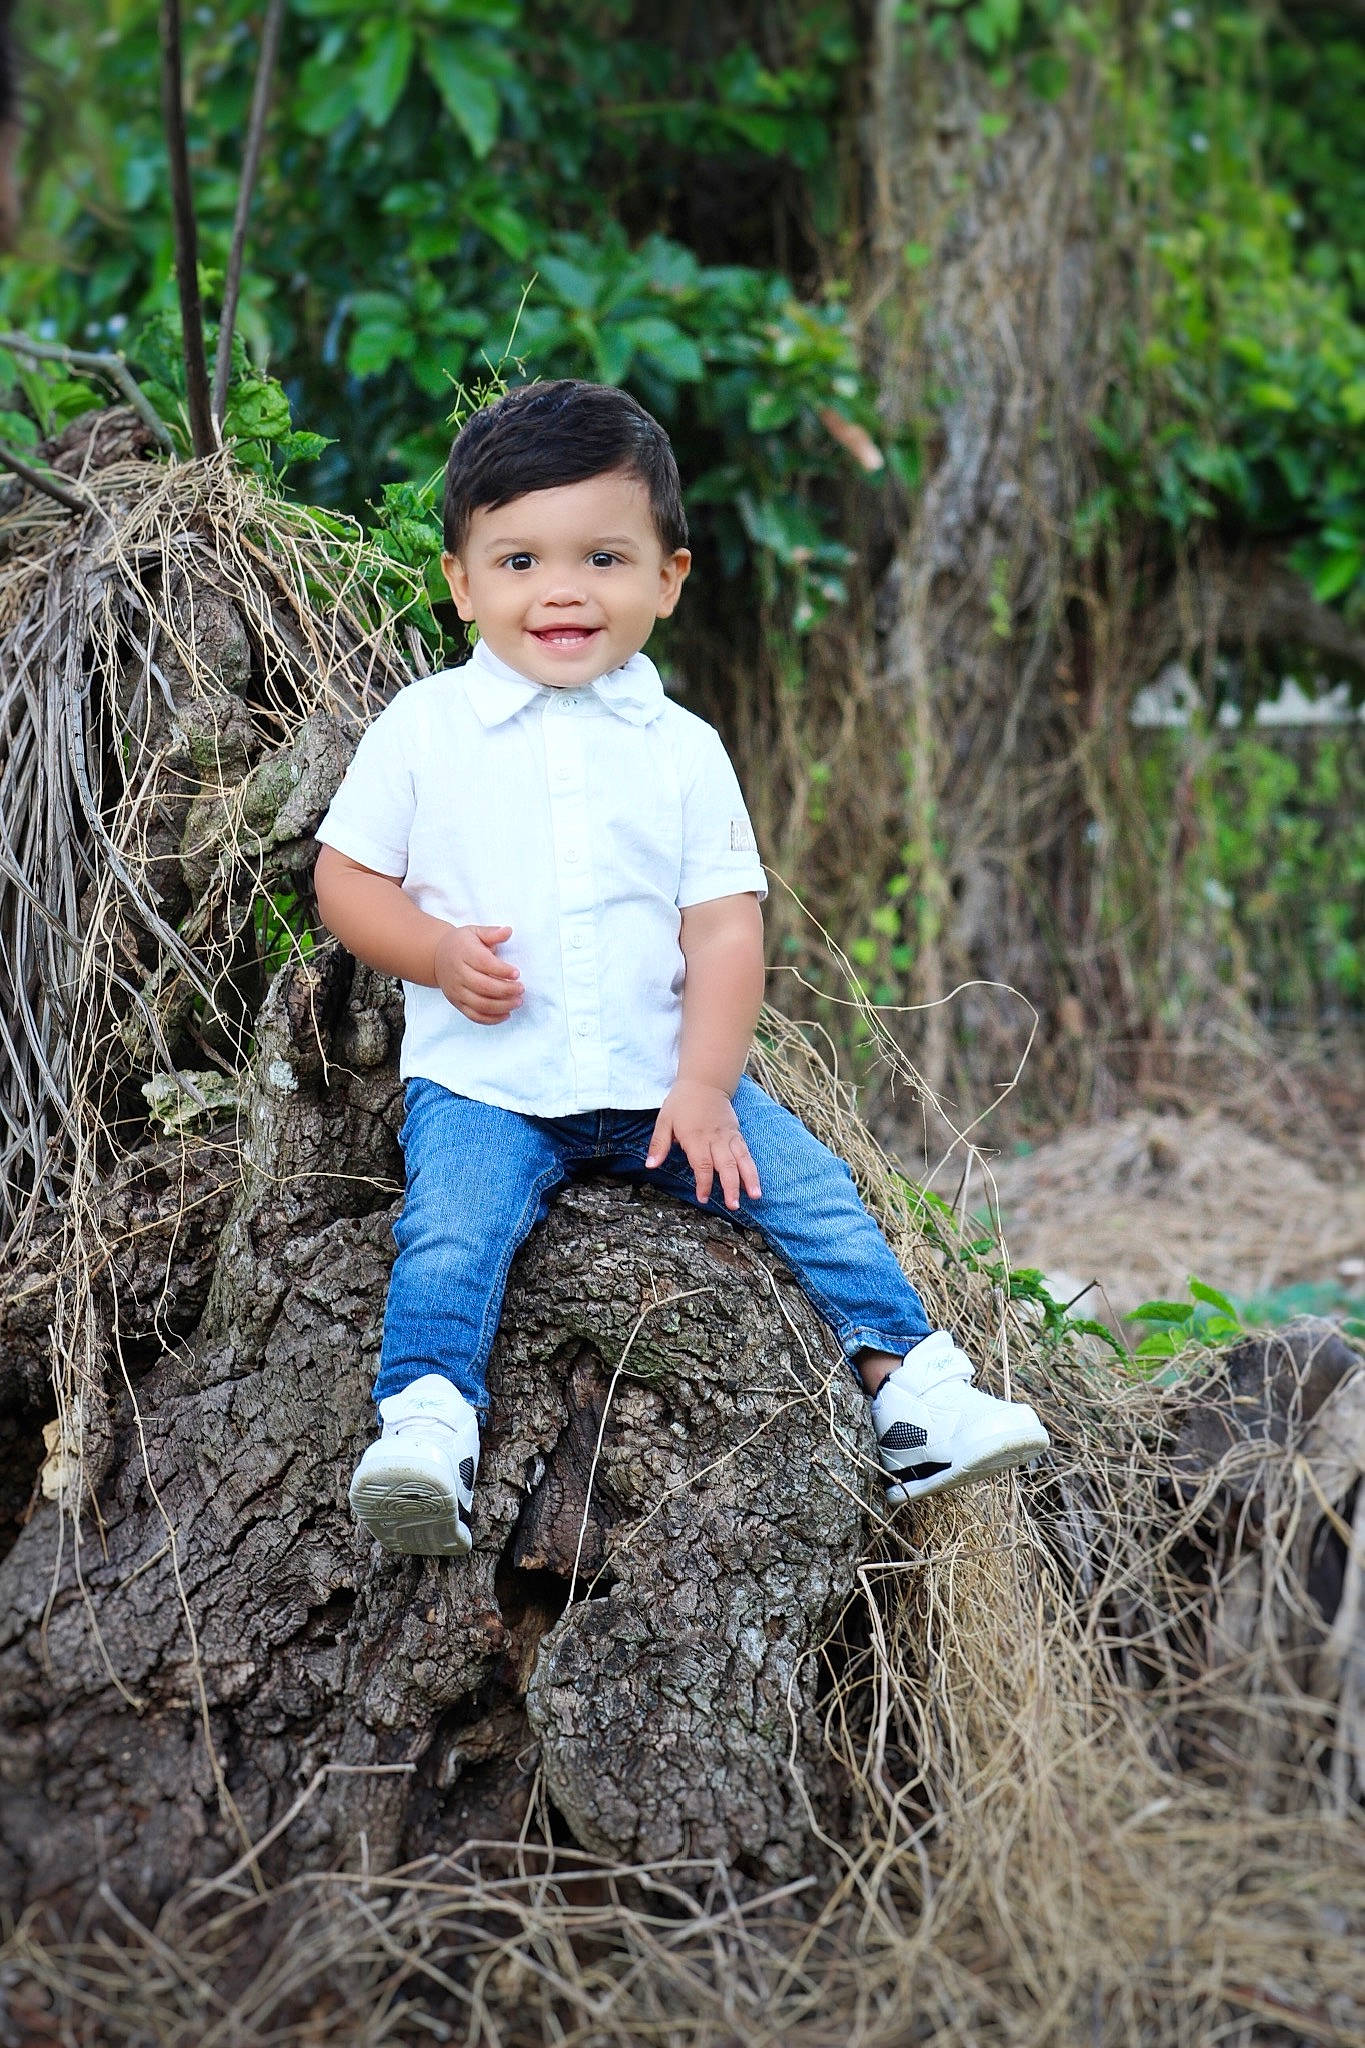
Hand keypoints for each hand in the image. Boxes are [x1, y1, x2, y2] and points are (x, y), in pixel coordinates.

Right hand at [433, 924, 521, 1024]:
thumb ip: (492, 933)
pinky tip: (506, 1014)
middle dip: (506, 990)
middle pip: (483, 986)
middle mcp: (458, 973)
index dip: (502, 970)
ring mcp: (456, 991)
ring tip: (518, 1002)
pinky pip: (474, 1016)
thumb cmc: (462, 944)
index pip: (484, 963)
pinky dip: (491, 1019)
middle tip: (521, 989)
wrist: (437, 957)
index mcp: (463, 953)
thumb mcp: (475, 932)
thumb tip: (508, 931)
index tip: (517, 973)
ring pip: (480, 1004)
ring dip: (502, 1006)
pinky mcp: (456, 1003)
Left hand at [646, 1080, 761, 1210]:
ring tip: (755, 1196)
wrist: (705, 1081)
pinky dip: (751, 1168)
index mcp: (695, 1137)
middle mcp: (715, 1138)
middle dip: (730, 1187)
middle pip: (726, 1165)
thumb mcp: (664, 1119)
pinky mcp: (736, 1134)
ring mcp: (728, 1136)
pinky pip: (746, 1153)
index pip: (702, 1164)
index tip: (704, 1198)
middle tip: (733, 1206)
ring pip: (741, 1160)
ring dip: (748, 1179)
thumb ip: (659, 1144)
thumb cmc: (682, 1102)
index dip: (704, 1183)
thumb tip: (650, 1165)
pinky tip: (755, 1183)